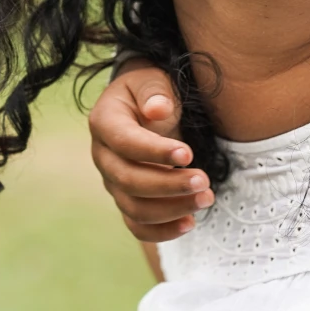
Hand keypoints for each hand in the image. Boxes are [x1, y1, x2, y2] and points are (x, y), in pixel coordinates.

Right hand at [88, 62, 213, 241]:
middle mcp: (103, 156)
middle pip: (128, 180)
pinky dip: (162, 231)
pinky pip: (138, 225)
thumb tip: (158, 109)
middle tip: (204, 181)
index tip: (188, 154)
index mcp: (104, 122)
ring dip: (171, 209)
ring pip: (134, 207)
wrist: (145, 104)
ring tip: (206, 199)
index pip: (125, 142)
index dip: (155, 151)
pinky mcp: (127, 199)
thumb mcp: (151, 79)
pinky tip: (190, 223)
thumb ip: (154, 91)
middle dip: (168, 185)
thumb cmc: (150, 91)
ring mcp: (113, 182)